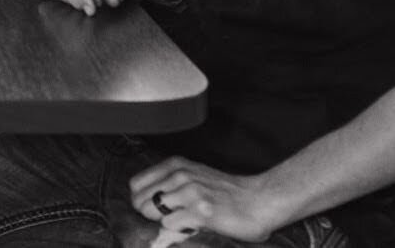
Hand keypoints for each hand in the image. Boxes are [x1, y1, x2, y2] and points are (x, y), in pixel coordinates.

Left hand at [129, 155, 285, 243]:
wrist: (259, 200)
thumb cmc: (226, 192)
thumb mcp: (194, 175)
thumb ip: (170, 181)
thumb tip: (141, 200)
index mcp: (176, 165)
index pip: (135, 184)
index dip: (142, 200)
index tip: (156, 208)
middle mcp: (180, 175)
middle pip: (140, 200)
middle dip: (150, 214)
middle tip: (170, 217)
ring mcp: (190, 192)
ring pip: (153, 212)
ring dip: (164, 222)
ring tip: (183, 221)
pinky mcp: (200, 212)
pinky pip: (170, 224)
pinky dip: (178, 230)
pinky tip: (193, 226)